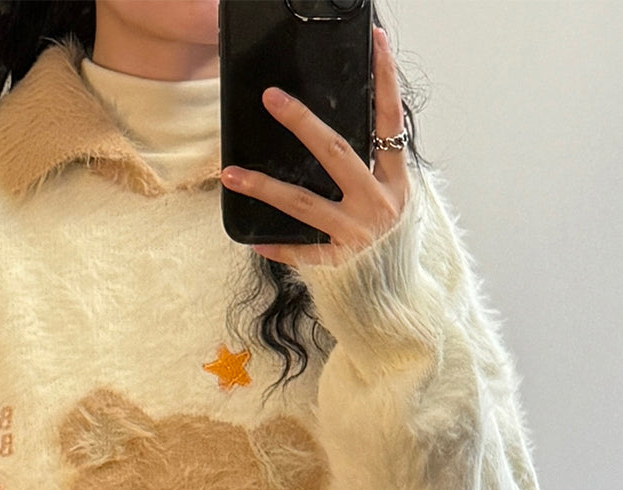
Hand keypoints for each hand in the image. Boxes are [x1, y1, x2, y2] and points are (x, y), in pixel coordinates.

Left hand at [219, 25, 410, 270]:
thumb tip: (340, 143)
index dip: (384, 80)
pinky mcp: (338, 265)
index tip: (374, 43)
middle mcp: (378, 203)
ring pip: (303, 201)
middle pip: (335, 152)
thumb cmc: (391, 255)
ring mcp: (356, 235)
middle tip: (271, 99)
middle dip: (302, 122)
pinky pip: (300, 251)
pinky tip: (252, 239)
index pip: (389, 121)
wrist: (398, 307)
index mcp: (396, 183)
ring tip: (230, 174)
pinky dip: (276, 246)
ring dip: (263, 186)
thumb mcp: (394, 207)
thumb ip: (374, 175)